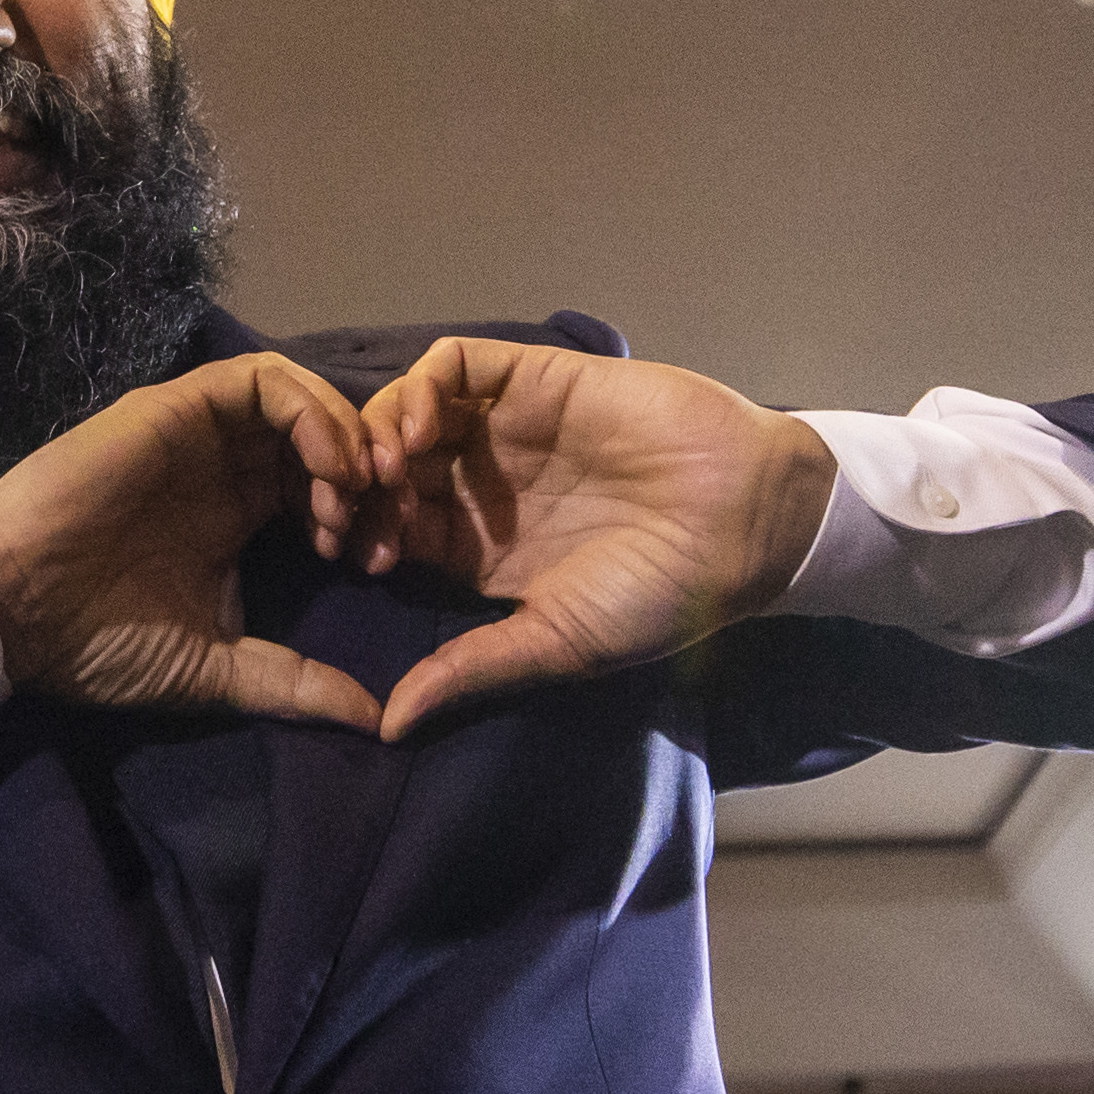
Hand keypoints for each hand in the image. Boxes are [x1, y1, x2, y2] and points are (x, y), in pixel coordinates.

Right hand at [0, 355, 382, 729]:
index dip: (364, 516)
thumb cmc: (96, 642)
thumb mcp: (212, 670)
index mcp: (233, 519)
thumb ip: (291, 683)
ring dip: (346, 435)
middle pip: (323, 439)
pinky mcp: (177, 408)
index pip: (321, 490)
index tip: (379, 562)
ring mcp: (200, 434)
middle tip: (388, 519)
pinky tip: (327, 464)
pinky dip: (310, 411)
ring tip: (359, 490)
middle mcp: (223, 468)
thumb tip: (372, 718)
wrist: (15, 611)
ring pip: (302, 399)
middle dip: (371, 473)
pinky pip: (263, 381)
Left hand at [354, 336, 838, 737]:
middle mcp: (483, 485)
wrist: (743, 523)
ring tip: (382, 469)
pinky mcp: (534, 380)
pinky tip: (419, 429)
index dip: (362, 536)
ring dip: (377, 432)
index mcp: (478, 549)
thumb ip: (469, 671)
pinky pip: (456, 366)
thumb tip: (386, 727)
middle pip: (384, 467)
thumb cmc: (657, 595)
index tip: (357, 558)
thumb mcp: (555, 642)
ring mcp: (507, 428)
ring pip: (408, 412)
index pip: (390, 529)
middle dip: (354, 483)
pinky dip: (420, 387)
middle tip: (350, 506)